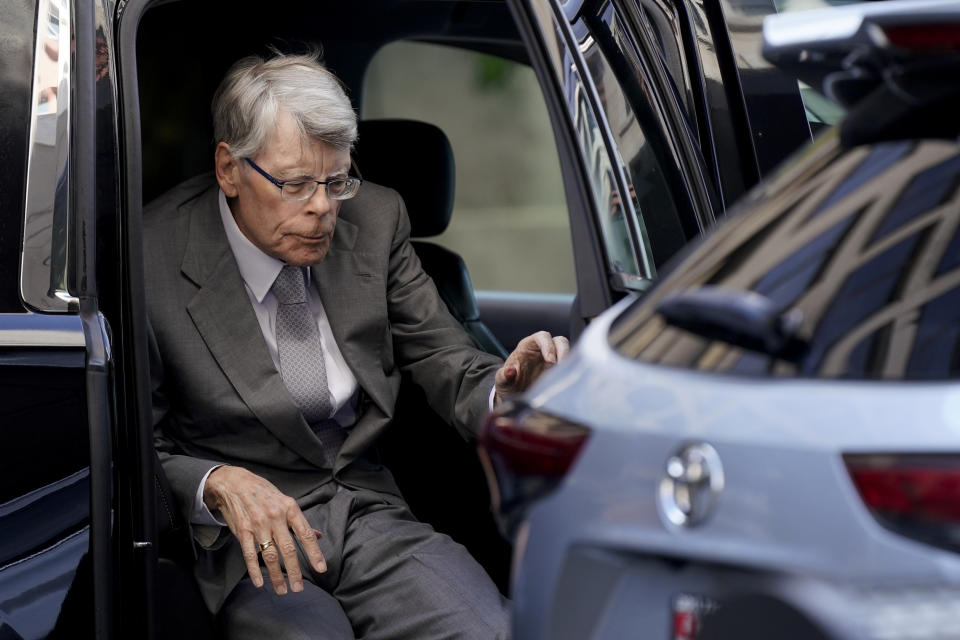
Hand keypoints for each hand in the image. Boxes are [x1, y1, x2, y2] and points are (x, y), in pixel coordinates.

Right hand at [203, 465, 325, 594]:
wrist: (234, 483)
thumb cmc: (264, 493)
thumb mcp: (285, 501)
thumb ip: (299, 521)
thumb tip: (317, 535)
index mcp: (290, 508)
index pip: (305, 534)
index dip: (314, 553)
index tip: (321, 568)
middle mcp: (276, 517)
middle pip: (288, 549)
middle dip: (295, 571)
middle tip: (299, 588)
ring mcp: (258, 524)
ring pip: (270, 555)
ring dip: (277, 575)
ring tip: (282, 589)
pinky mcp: (243, 530)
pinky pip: (249, 554)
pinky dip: (255, 571)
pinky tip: (260, 582)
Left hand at [494, 331, 569, 404]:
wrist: (514, 397)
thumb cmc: (508, 384)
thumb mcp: (502, 381)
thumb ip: (504, 376)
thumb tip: (510, 371)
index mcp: (528, 346)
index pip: (542, 336)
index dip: (548, 345)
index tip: (550, 360)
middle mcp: (543, 350)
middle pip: (559, 341)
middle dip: (563, 351)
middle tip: (561, 367)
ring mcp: (553, 360)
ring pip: (567, 353)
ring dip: (569, 362)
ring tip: (565, 376)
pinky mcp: (559, 371)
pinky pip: (570, 367)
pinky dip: (571, 372)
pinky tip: (567, 382)